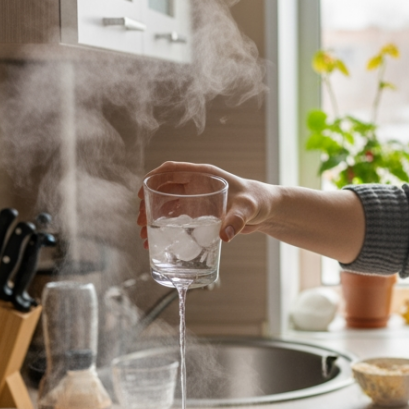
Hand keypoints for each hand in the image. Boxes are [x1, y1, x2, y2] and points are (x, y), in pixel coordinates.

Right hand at [137, 162, 277, 247]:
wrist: (267, 210)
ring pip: (168, 204)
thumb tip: (226, 235)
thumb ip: (237, 220)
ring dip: (155, 217)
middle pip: (165, 189)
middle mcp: (197, 184)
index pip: (173, 169)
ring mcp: (197, 197)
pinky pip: (177, 215)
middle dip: (150, 203)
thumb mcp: (247, 209)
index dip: (155, 178)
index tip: (142, 192)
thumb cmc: (258, 201)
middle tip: (141, 222)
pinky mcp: (199, 211)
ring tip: (145, 235)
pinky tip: (159, 239)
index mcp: (204, 175)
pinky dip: (166, 225)